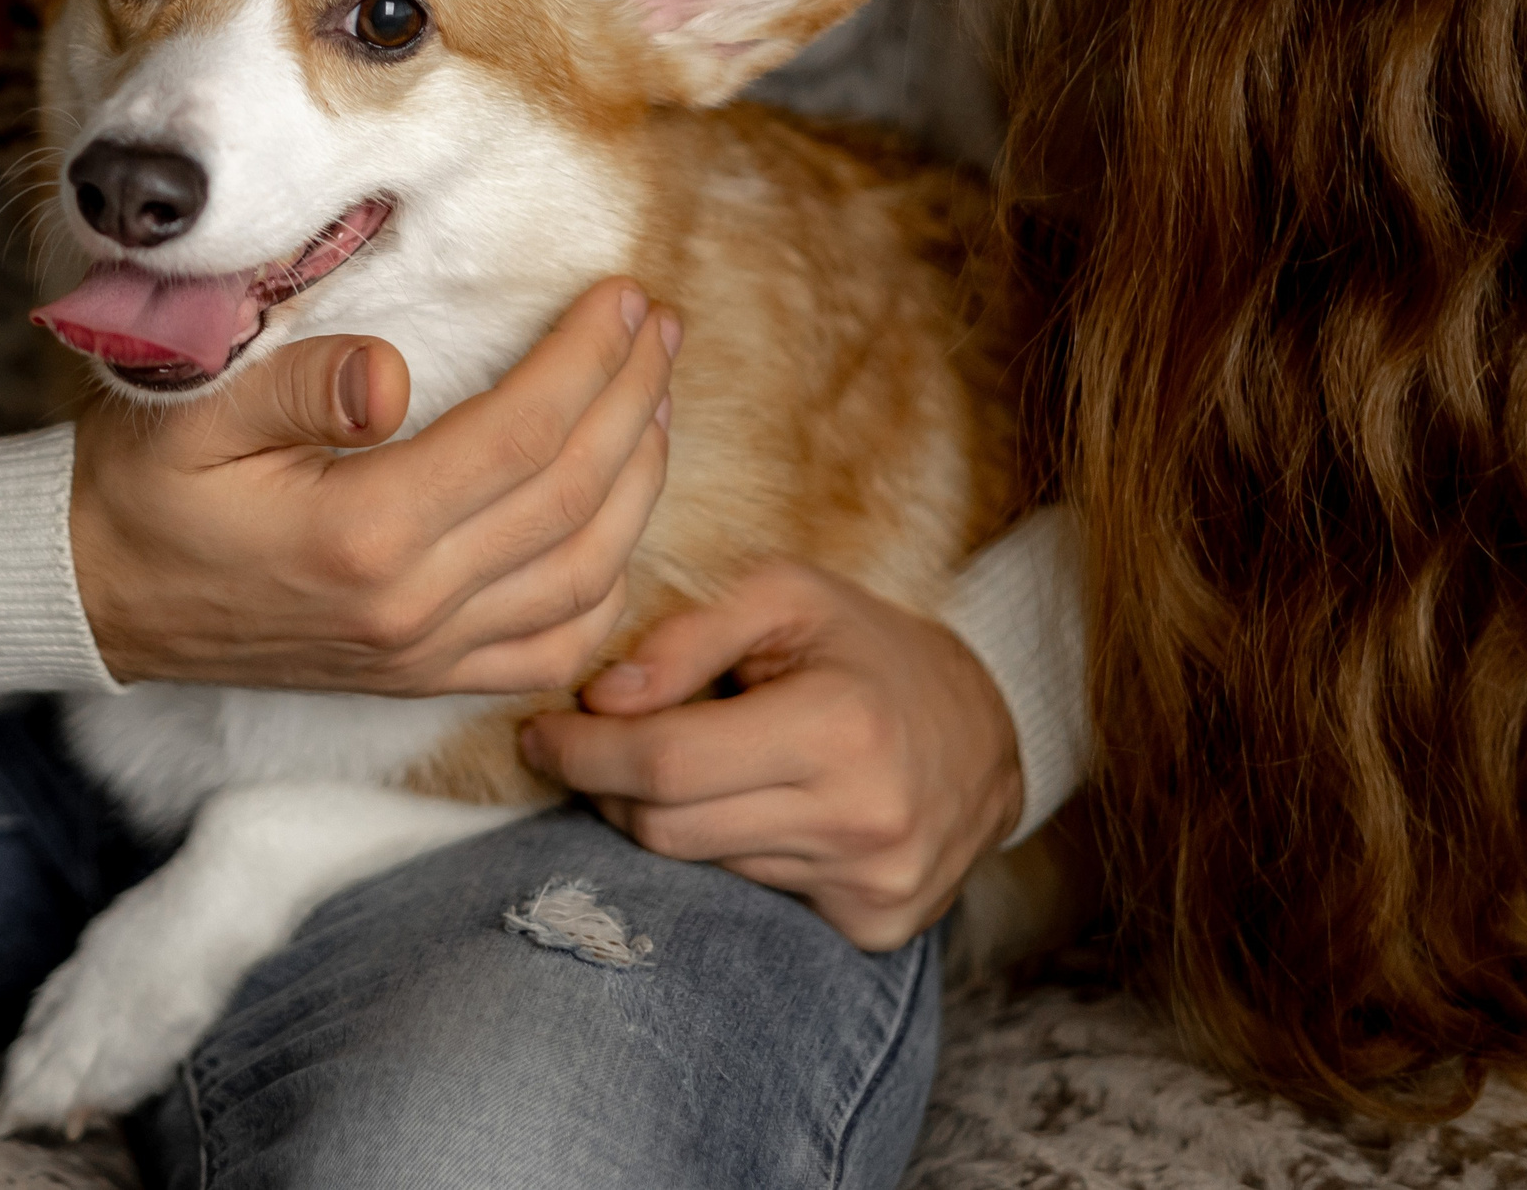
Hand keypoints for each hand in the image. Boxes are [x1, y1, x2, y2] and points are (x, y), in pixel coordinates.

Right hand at [72, 278, 681, 694]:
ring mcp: (423, 652)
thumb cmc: (144, 487)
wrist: (96, 595)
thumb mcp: (192, 410)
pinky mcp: (422, 677)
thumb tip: (392, 373)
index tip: (623, 295)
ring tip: (656, 397)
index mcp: (361, 534)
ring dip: (640, 482)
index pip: (521, 437)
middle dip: (633, 399)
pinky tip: (620, 517)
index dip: (588, 359)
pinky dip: (607, 583)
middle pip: (573, 499)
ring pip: (585, 576)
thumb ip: (296, 384)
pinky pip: (551, 647)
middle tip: (661, 324)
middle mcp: (410, 607)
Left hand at [518, 563, 1023, 949]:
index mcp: (840, 730)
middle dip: (604, 785)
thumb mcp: (787, 597)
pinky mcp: (874, 928)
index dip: (582, 752)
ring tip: (681, 761)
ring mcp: (873, 886)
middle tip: (585, 744)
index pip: (664, 764)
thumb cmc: (867, 647)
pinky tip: (749, 806)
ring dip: (662, 815)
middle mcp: (862, 820)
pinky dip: (725, 849)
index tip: (538, 734)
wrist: (987, 729)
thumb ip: (687, 635)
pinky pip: (748, 894)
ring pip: (700, 865)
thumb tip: (601, 696)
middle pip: (666, 826)